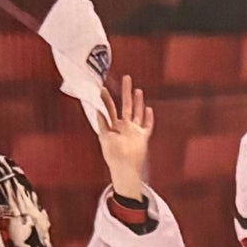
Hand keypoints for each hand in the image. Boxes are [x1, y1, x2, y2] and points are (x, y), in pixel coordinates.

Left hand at [92, 71, 155, 202]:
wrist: (124, 169)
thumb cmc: (113, 156)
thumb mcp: (104, 138)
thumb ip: (102, 124)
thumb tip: (98, 109)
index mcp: (114, 126)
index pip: (110, 108)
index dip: (106, 98)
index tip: (102, 88)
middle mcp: (125, 126)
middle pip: (126, 105)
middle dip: (126, 91)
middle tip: (126, 78)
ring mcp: (135, 130)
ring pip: (137, 112)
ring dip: (138, 102)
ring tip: (138, 90)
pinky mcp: (143, 137)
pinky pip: (148, 125)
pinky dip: (149, 118)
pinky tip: (149, 109)